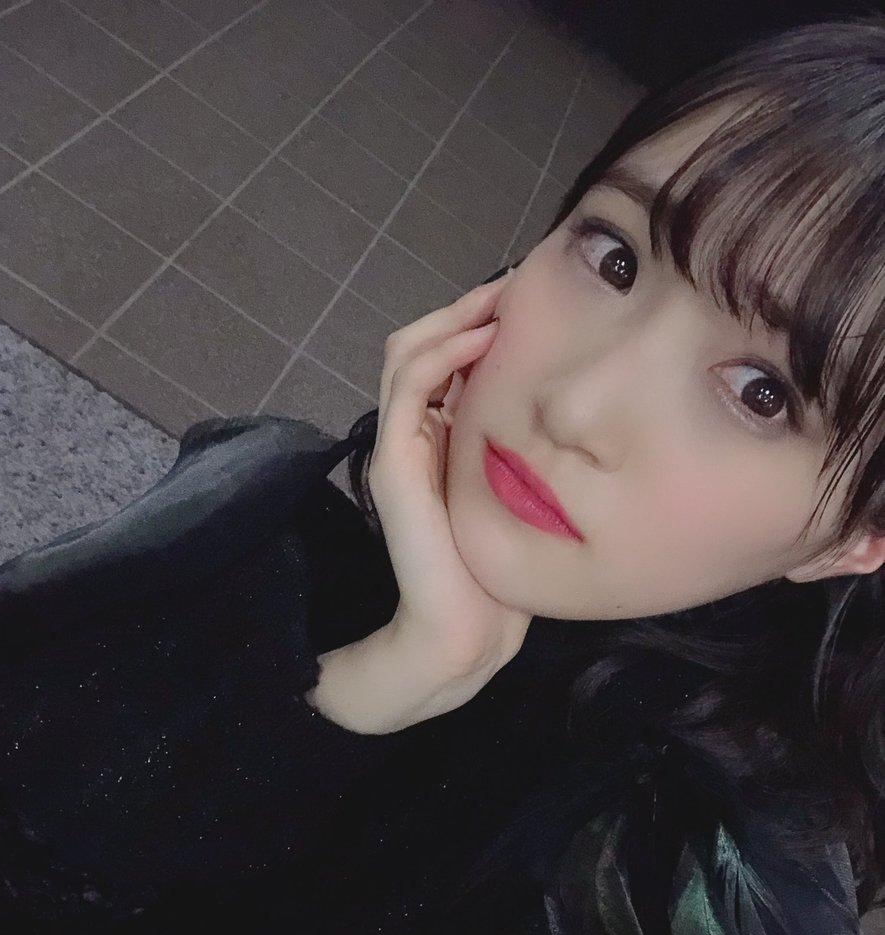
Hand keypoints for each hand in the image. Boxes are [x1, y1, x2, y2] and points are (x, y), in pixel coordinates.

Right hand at [368, 271, 532, 679]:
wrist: (465, 628)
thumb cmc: (498, 570)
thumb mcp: (518, 490)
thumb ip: (517, 446)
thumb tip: (559, 399)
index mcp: (436, 438)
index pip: (443, 359)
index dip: (477, 323)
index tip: (528, 302)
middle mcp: (411, 434)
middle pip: (419, 344)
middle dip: (466, 308)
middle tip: (516, 287)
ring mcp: (397, 446)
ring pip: (408, 352)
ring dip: (454, 317)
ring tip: (503, 301)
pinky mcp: (394, 462)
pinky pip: (409, 385)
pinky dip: (442, 352)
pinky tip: (484, 338)